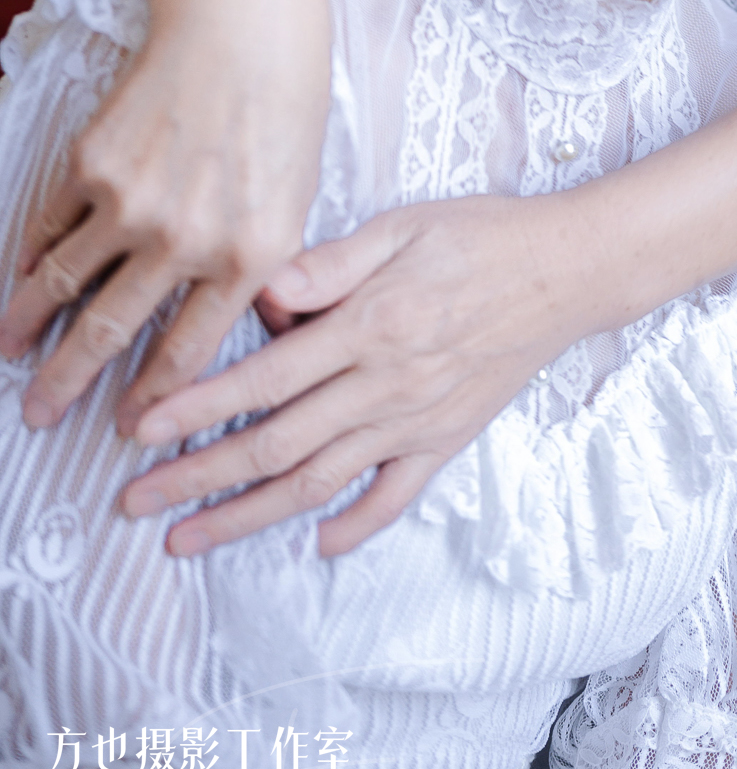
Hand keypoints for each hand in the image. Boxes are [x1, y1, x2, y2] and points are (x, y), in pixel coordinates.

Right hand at [0, 0, 331, 430]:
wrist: (244, 26)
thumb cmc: (285, 110)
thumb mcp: (296, 200)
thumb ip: (262, 268)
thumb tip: (230, 327)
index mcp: (249, 258)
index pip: (186, 352)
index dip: (151, 401)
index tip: (123, 428)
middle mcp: (186, 241)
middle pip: (109, 333)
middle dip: (66, 384)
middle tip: (39, 415)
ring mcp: (133, 204)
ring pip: (62, 286)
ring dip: (27, 327)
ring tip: (9, 354)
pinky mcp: (92, 166)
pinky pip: (50, 228)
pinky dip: (30, 258)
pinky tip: (20, 279)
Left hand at [120, 193, 572, 557]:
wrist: (569, 270)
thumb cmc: (482, 235)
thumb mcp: (403, 225)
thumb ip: (331, 262)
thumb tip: (265, 294)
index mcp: (370, 325)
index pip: (265, 379)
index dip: (197, 409)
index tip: (141, 431)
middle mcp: (386, 384)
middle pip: (275, 445)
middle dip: (196, 479)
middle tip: (135, 504)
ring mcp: (416, 420)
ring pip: (318, 483)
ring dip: (246, 517)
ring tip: (189, 539)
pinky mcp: (446, 439)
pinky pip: (393, 497)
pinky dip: (353, 527)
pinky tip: (316, 543)